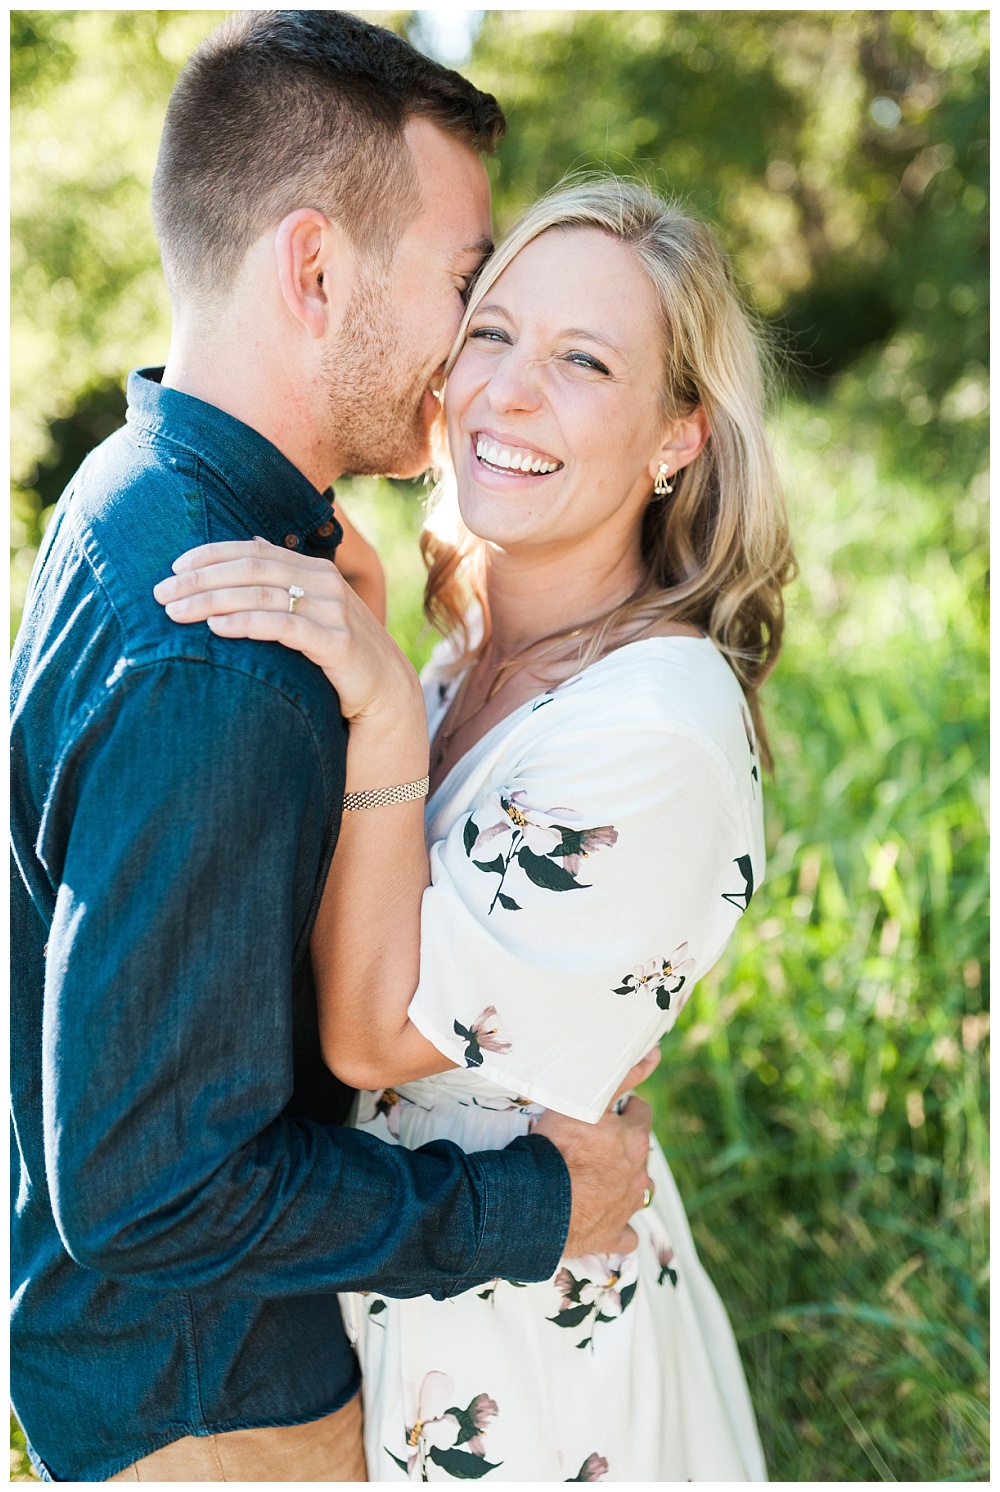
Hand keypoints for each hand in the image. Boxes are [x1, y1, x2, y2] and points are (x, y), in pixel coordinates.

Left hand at [153, 538, 417, 722]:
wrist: (386, 692)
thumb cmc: (338, 652)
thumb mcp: (312, 611)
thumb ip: (284, 581)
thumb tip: (251, 545)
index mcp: (315, 569)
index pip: (253, 551)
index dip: (211, 555)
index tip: (173, 567)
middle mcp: (325, 583)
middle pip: (251, 569)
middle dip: (200, 578)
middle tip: (160, 592)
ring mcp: (333, 611)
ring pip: (262, 595)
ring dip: (212, 601)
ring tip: (176, 612)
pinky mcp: (338, 643)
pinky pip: (284, 627)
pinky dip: (246, 622)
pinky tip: (217, 627)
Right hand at [532, 1048, 658, 1257]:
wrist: (540, 1201)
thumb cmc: (560, 1147)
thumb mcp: (589, 1101)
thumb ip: (623, 1076)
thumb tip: (656, 1053)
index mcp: (635, 1141)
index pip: (641, 1115)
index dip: (624, 1111)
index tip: (607, 1112)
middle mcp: (639, 1175)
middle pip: (640, 1155)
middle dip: (624, 1148)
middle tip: (594, 1145)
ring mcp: (627, 1208)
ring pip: (638, 1193)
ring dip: (624, 1186)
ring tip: (596, 1180)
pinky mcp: (612, 1235)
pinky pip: (625, 1235)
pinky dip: (618, 1228)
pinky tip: (602, 1219)